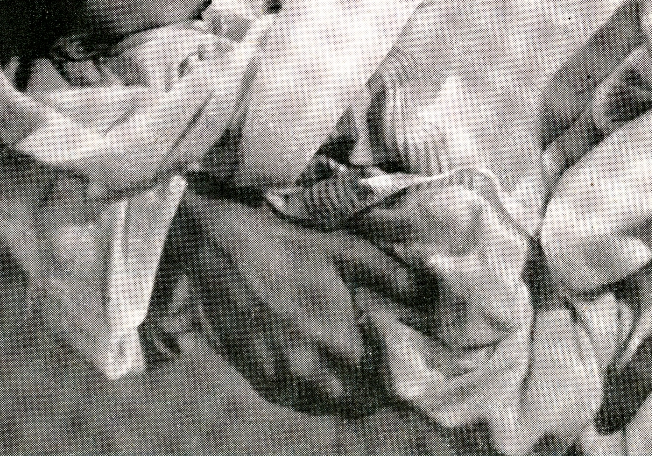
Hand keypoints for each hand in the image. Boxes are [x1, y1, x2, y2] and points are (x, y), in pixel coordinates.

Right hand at [167, 191, 427, 414]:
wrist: (220, 248)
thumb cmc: (288, 244)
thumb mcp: (348, 250)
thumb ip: (395, 278)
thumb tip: (431, 296)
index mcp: (337, 344)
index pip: (380, 387)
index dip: (397, 380)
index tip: (405, 366)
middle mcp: (307, 372)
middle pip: (353, 404)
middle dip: (372, 391)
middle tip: (382, 366)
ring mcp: (277, 377)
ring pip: (321, 405)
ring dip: (340, 394)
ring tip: (352, 367)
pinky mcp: (254, 374)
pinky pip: (291, 399)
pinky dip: (309, 391)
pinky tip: (317, 364)